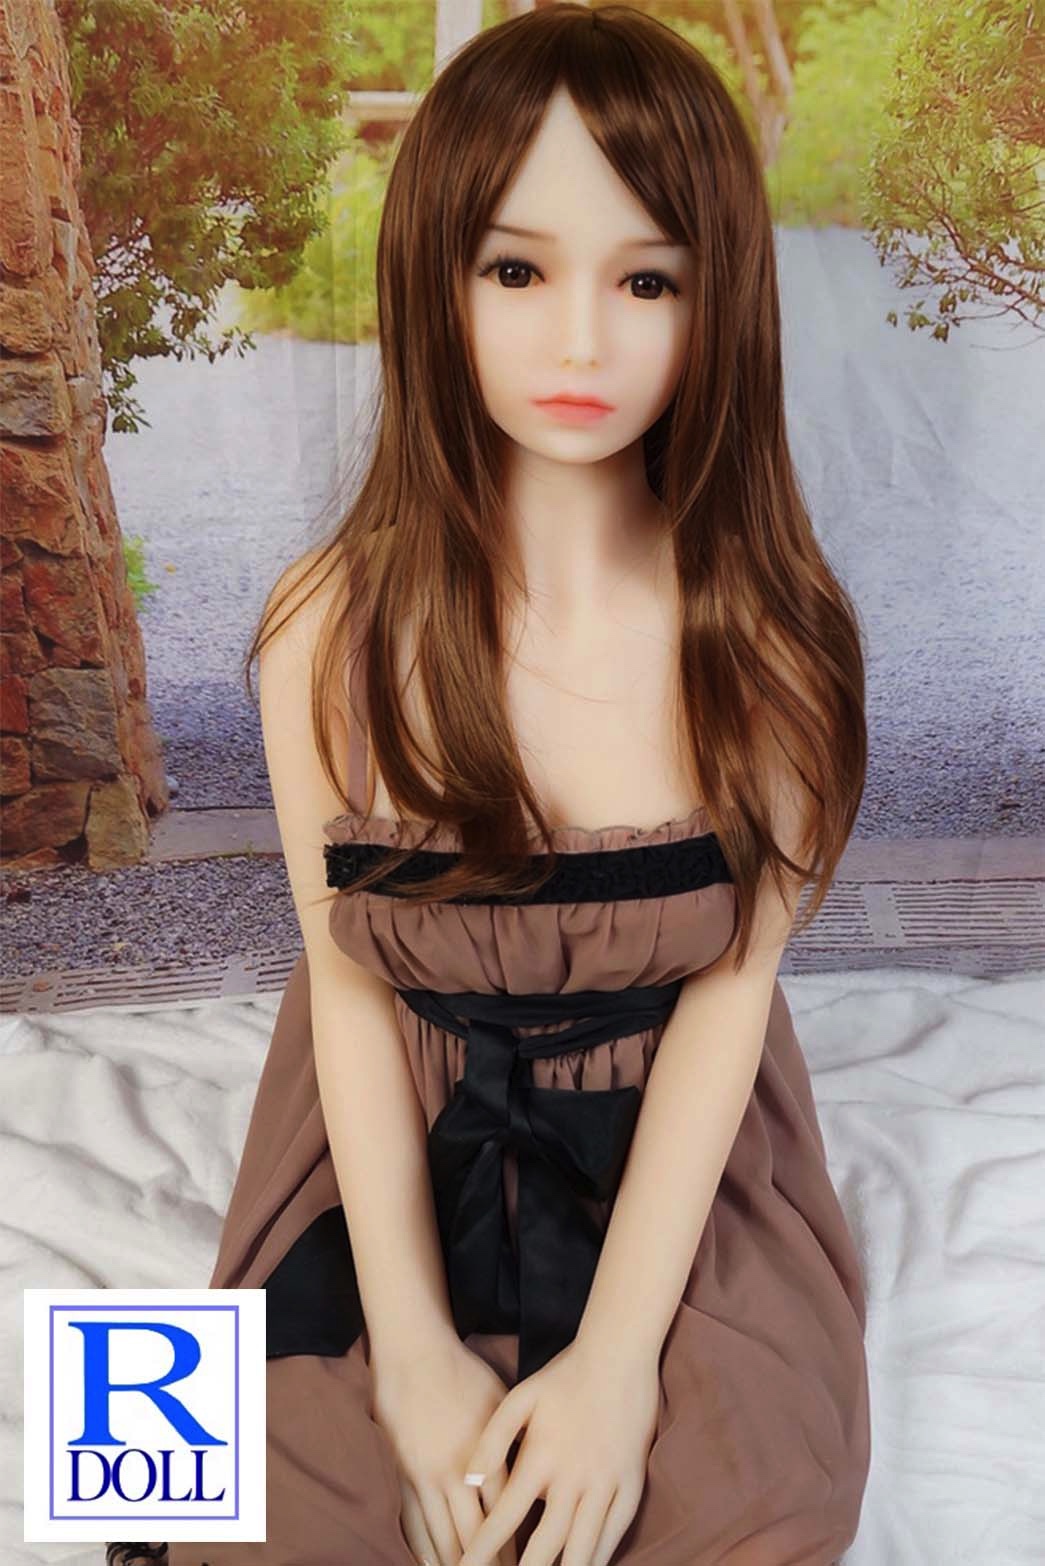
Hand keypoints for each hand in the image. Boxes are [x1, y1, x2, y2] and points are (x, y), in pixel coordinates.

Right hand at [370, 1332, 519, 1565]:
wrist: (414, 1353)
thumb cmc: (464, 1373)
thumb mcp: (502, 1403)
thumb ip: (515, 1445)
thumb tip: (536, 1478)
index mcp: (485, 1458)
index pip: (504, 1517)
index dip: (515, 1546)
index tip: (527, 1563)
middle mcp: (454, 1476)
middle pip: (474, 1536)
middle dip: (489, 1564)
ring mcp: (424, 1479)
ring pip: (441, 1538)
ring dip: (456, 1563)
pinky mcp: (401, 1476)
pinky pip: (412, 1524)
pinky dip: (424, 1550)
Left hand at [456, 1336, 660, 1565]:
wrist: (618, 1354)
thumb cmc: (564, 1375)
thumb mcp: (520, 1397)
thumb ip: (492, 1440)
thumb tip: (470, 1481)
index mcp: (541, 1458)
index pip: (506, 1516)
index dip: (485, 1547)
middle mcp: (573, 1478)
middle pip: (547, 1543)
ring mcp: (606, 1482)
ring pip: (584, 1544)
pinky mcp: (631, 1482)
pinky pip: (616, 1530)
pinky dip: (601, 1554)